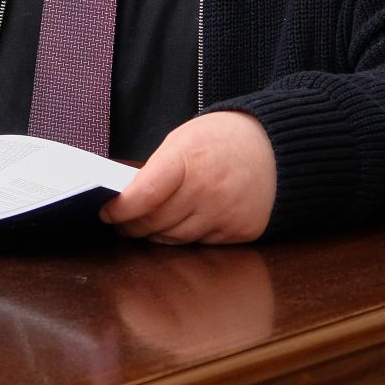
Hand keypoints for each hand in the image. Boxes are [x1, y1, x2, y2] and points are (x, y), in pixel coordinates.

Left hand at [100, 110, 275, 244]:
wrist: (277, 147)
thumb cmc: (223, 139)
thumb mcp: (184, 139)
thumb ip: (157, 170)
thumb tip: (127, 199)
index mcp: (188, 161)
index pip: (143, 196)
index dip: (120, 210)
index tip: (107, 212)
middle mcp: (207, 191)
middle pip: (155, 222)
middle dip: (132, 226)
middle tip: (121, 223)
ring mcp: (225, 214)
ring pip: (174, 239)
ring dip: (156, 235)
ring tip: (146, 227)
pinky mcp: (240, 232)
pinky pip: (201, 244)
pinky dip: (186, 237)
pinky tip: (181, 225)